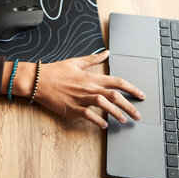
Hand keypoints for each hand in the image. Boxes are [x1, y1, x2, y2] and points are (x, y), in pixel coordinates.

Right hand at [4, 50, 145, 128]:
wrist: (37, 80)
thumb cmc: (55, 71)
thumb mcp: (76, 62)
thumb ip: (93, 59)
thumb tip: (107, 52)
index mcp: (91, 77)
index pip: (117, 82)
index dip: (132, 89)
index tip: (141, 95)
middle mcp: (88, 87)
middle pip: (114, 95)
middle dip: (130, 105)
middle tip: (139, 115)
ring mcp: (80, 98)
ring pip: (104, 104)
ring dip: (116, 113)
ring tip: (125, 120)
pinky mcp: (71, 108)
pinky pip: (88, 115)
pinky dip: (97, 120)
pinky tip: (104, 125)